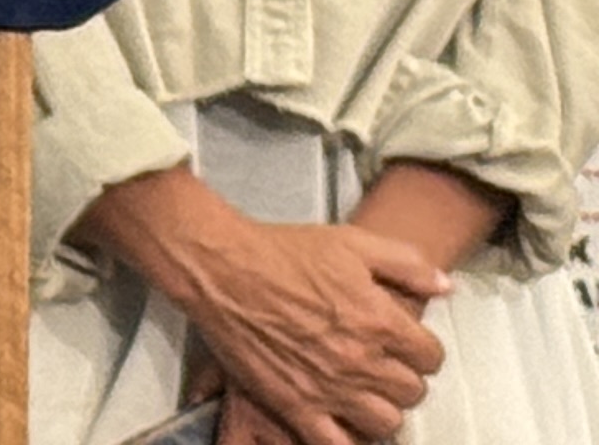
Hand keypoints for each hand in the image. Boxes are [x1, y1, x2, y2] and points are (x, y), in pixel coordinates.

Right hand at [94, 167, 446, 443]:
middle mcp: (361, 360)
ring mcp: (329, 387)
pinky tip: (340, 419)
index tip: (405, 344)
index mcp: (380, 320)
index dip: (421, 350)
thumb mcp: (351, 242)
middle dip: (403, 378)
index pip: (431, 357)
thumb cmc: (283, 251)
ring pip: (386, 423)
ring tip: (364, 392)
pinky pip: (338, 443)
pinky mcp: (295, 405)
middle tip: (381, 365)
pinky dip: (347, 438)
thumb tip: (446, 288)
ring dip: (381, 409)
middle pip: (412, 392)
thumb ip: (407, 264)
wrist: (220, 267)